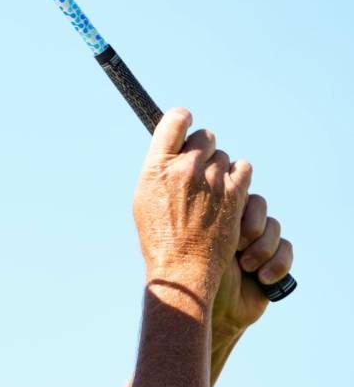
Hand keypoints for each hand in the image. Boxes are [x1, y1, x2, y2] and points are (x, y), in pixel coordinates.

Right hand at [133, 108, 252, 306]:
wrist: (182, 267)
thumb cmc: (158, 236)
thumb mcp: (144, 197)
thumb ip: (159, 169)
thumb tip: (173, 149)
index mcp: (157, 167)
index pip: (175, 120)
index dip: (182, 119)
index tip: (185, 123)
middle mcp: (185, 168)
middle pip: (204, 136)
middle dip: (202, 148)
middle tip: (196, 167)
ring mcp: (213, 180)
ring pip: (223, 155)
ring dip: (218, 167)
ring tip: (209, 189)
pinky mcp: (235, 194)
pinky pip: (243, 168)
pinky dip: (237, 177)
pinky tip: (227, 191)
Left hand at [213, 195, 293, 331]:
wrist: (217, 313)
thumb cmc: (199, 279)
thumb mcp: (204, 246)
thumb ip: (213, 219)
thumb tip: (223, 192)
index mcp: (216, 216)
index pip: (236, 192)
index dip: (238, 208)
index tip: (228, 231)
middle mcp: (237, 224)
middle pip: (259, 203)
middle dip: (252, 227)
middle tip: (238, 248)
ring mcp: (257, 240)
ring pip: (274, 226)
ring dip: (263, 249)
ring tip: (247, 269)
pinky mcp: (274, 258)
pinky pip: (286, 247)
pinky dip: (278, 263)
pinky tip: (262, 279)